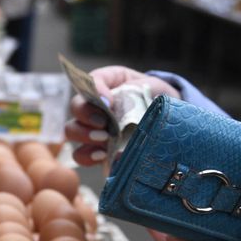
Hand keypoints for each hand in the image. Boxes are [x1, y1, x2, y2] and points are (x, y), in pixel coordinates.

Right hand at [65, 66, 180, 165]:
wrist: (168, 118)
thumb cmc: (154, 98)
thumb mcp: (147, 84)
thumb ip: (132, 88)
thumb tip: (112, 104)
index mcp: (103, 86)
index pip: (87, 83)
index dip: (93, 92)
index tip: (108, 102)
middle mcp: (92, 107)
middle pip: (75, 107)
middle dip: (86, 117)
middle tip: (104, 125)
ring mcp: (92, 129)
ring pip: (72, 132)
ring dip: (84, 136)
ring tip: (104, 141)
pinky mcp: (97, 150)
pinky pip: (83, 156)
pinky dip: (90, 157)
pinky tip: (103, 157)